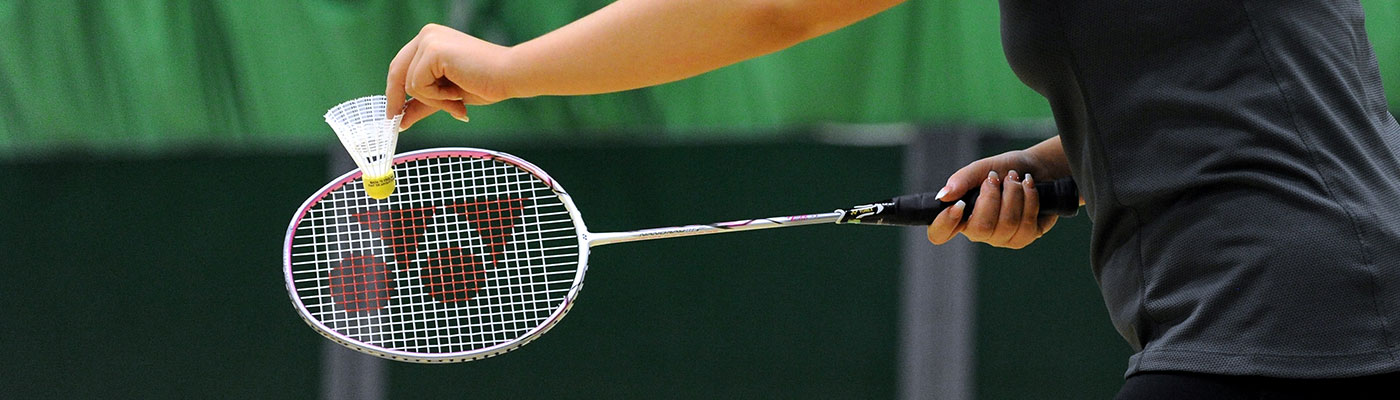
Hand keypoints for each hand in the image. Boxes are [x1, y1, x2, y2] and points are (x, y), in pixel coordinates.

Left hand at [385, 24, 513, 130]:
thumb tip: (402, 120)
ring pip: (409, 83)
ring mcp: (429, 40)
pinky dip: (438, 98)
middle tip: (399, 121)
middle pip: (397, 71)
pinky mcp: (433, 50)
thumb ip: (424, 103)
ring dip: (433, 100)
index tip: (395, 113)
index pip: (401, 66)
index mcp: (431, 40)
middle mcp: (427, 35)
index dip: (395, 91)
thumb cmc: (487, 82)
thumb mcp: (447, 95)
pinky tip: (458, 93)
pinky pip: (419, 85)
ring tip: (457, 101)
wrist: (510, 76)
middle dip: (398, 99)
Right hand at [926, 151, 1060, 248]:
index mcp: (961, 215)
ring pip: (1007, 224)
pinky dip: (1029, 198)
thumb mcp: (981, 168)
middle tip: (996, 178)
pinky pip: (1026, 225)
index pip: (940, 233)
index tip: (959, 204)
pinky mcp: (1025, 238)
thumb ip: (961, 180)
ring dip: (1013, 193)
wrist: (1036, 167)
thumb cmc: (1004, 169)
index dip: (945, 223)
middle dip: (992, 196)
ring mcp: (1002, 238)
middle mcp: (979, 231)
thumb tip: (943, 195)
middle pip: (980, 228)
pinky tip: (1028, 186)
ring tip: (1015, 178)